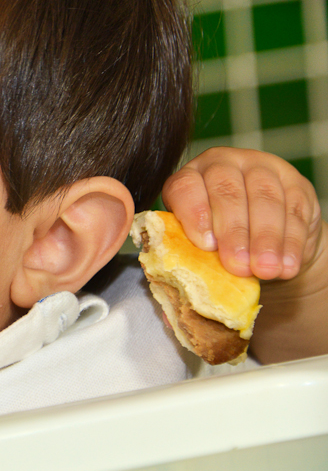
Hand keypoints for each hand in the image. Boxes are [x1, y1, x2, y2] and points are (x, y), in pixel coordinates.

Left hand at [162, 147, 324, 280]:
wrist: (263, 238)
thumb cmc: (219, 242)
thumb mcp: (199, 247)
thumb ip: (187, 264)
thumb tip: (175, 306)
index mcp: (189, 177)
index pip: (186, 187)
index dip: (194, 214)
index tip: (205, 245)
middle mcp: (223, 164)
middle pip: (227, 190)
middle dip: (233, 231)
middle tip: (236, 266)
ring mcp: (261, 169)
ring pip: (264, 197)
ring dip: (265, 238)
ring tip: (264, 270)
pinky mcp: (295, 184)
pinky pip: (295, 209)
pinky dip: (292, 241)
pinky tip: (286, 265)